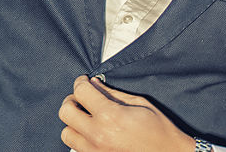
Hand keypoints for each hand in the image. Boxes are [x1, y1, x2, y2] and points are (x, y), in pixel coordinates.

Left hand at [58, 75, 195, 151]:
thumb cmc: (160, 130)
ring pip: (66, 133)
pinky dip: (80, 139)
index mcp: (110, 116)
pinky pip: (76, 149)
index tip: (83, 81)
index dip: (80, 82)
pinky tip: (93, 134)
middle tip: (82, 98)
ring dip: (73, 123)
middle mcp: (98, 135)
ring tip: (86, 118)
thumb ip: (113, 93)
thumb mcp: (140, 104)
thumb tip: (94, 84)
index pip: (81, 92)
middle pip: (65, 112)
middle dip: (72, 100)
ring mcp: (95, 151)